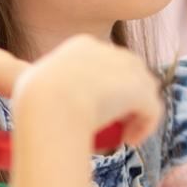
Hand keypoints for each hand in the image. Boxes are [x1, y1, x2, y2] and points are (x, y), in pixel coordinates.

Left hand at [0, 32, 29, 169]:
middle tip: (37, 147)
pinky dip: (16, 111)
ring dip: (27, 115)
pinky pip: (15, 92)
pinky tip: (11, 129)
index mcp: (7, 69)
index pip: (40, 93)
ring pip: (27, 92)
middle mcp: (10, 65)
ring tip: (25, 142)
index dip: (46, 118)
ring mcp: (4, 67)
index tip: (42, 145)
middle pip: (39, 92)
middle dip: (41, 118)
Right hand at [14, 35, 161, 147]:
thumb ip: (49, 87)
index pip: (104, 63)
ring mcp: (126, 69)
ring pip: (144, 89)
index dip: (104, 87)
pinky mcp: (140, 90)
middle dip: (125, 96)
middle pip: (128, 72)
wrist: (47, 106)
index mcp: (82, 46)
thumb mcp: (34, 85)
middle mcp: (109, 51)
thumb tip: (48, 101)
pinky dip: (146, 126)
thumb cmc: (34, 102)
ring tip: (124, 134)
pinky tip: (130, 140)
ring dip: (137, 112)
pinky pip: (152, 109)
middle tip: (114, 122)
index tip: (95, 110)